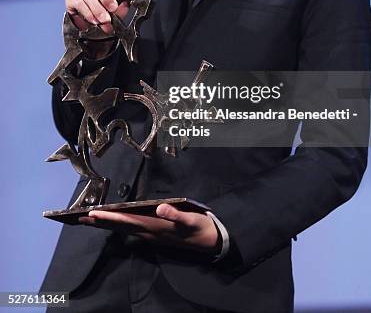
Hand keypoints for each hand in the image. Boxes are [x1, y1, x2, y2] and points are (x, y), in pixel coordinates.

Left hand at [78, 203, 219, 256]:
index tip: (92, 213)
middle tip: (79, 217)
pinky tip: (113, 223)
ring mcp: (151, 235)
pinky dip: (118, 225)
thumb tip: (160, 208)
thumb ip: (176, 215)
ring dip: (106, 225)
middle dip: (100, 222)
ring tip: (89, 219)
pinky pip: (131, 230)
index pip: (127, 221)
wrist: (210, 242)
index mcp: (155, 227)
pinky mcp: (154, 234)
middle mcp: (149, 233)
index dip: (109, 218)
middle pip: (120, 227)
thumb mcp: (191, 220)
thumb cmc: (200, 227)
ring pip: (123, 229)